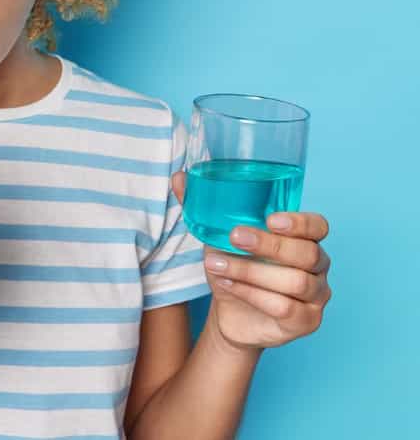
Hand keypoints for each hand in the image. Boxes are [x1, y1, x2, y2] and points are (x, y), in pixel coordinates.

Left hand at [171, 172, 332, 352]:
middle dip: (269, 244)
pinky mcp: (306, 321)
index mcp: (304, 239)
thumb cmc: (234, 267)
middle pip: (307, 253)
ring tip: (216, 265)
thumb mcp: (217, 236)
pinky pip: (285, 307)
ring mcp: (316, 295)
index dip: (300, 222)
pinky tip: (227, 286)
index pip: (318, 226)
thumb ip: (202, 206)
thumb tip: (179, 177)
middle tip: (233, 237)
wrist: (231, 313)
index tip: (271, 219)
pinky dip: (252, 295)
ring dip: (250, 272)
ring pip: (294, 281)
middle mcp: (317, 266)